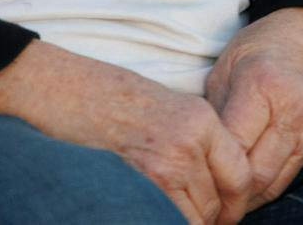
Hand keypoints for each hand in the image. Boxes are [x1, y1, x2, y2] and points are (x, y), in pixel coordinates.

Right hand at [0, 40, 250, 223]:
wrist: (61, 91)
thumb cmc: (109, 98)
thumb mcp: (167, 106)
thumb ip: (196, 141)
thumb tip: (216, 185)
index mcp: (202, 120)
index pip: (241, 176)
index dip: (236, 203)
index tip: (226, 212)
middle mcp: (189, 143)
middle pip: (217, 203)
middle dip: (208, 216)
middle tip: (190, 215)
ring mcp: (164, 166)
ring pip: (194, 217)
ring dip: (183, 220)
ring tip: (164, 209)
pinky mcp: (138, 184)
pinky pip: (165, 218)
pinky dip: (160, 219)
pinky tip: (147, 209)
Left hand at [205, 9, 302, 212]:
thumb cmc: (261, 46)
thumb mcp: (225, 66)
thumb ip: (214, 111)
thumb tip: (198, 154)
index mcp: (263, 87)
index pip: (233, 146)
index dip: (208, 165)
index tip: (189, 170)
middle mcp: (292, 113)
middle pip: (254, 175)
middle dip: (226, 190)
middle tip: (200, 193)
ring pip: (271, 186)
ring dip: (243, 197)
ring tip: (218, 196)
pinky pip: (285, 180)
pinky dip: (261, 188)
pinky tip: (241, 186)